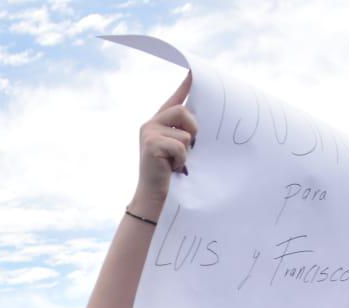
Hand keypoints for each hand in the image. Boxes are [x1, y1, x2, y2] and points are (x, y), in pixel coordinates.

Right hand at [131, 75, 195, 219]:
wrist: (154, 195)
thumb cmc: (169, 173)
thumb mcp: (179, 148)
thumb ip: (184, 131)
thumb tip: (200, 121)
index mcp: (159, 122)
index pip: (175, 98)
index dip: (185, 85)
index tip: (193, 71)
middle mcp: (151, 123)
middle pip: (183, 111)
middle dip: (193, 129)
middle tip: (190, 146)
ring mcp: (149, 133)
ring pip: (184, 132)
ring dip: (187, 151)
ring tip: (176, 162)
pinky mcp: (151, 144)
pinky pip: (180, 146)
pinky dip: (181, 160)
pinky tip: (172, 168)